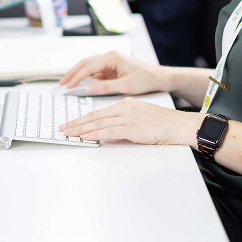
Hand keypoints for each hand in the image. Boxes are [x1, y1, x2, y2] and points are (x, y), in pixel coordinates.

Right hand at [59, 51, 165, 95]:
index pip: (89, 66)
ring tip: (67, 83)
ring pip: (89, 65)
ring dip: (78, 73)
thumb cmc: (146, 78)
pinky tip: (80, 83)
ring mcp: (111, 61)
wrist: (159, 77)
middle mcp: (110, 56)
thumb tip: (88, 88)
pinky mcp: (112, 67)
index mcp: (113, 57)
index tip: (68, 85)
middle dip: (72, 72)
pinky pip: (95, 70)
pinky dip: (86, 76)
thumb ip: (106, 87)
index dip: (77, 76)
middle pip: (86, 62)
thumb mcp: (126, 86)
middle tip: (61, 83)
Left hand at [61, 97, 200, 145]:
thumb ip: (124, 120)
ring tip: (69, 133)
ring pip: (98, 123)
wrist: (177, 124)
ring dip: (81, 129)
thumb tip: (109, 129)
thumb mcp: (140, 116)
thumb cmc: (162, 123)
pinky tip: (85, 137)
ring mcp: (127, 117)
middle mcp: (124, 108)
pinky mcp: (131, 128)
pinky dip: (94, 134)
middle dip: (77, 123)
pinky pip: (108, 131)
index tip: (72, 123)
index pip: (99, 111)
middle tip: (63, 128)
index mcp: (125, 104)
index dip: (83, 118)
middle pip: (95, 116)